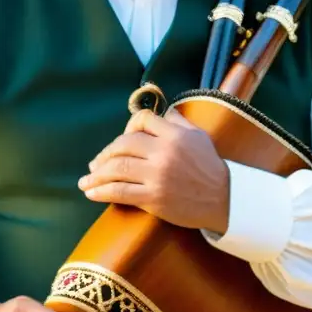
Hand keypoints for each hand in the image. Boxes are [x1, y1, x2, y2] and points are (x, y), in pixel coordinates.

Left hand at [79, 107, 230, 234]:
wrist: (225, 199)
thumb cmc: (210, 166)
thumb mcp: (199, 136)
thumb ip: (178, 122)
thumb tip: (162, 112)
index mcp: (174, 134)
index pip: (141, 120)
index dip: (128, 127)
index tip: (123, 139)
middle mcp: (163, 152)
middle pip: (123, 144)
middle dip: (106, 153)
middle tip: (96, 163)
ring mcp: (157, 176)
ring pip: (117, 168)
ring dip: (96, 173)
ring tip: (86, 179)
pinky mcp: (153, 198)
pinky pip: (120, 192)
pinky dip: (101, 191)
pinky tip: (91, 192)